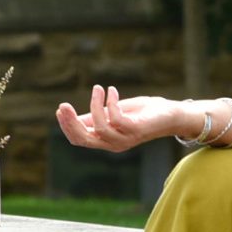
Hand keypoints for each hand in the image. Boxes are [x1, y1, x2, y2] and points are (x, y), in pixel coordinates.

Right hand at [56, 86, 196, 152]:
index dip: (67, 126)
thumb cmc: (142, 114)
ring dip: (94, 105)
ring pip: (99, 128)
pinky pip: (116, 118)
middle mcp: (113, 143)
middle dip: (70, 123)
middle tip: (63, 105)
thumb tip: (74, 118)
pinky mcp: (136, 130)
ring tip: (98, 88)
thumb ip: (97, 117)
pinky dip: (110, 103)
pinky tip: (111, 91)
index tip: (61, 108)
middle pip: (84, 139)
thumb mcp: (114, 113)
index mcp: (106, 140)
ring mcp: (125, 139)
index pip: (80, 139)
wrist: (171, 115)